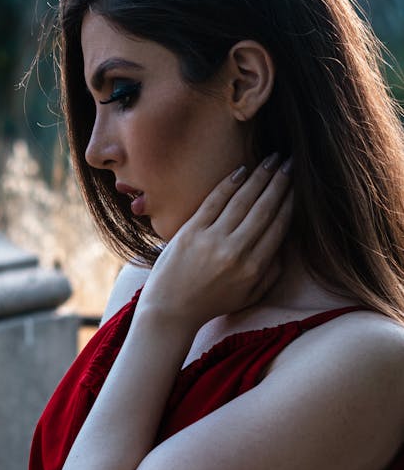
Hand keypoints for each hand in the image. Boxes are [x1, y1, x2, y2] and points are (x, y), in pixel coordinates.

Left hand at [140, 154, 292, 330]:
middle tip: (291, 163)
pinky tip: (242, 170)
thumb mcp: (249, 297)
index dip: (290, 202)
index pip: (278, 227)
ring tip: (272, 159)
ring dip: (260, 177)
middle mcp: (236, 252)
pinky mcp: (190, 232)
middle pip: (264, 209)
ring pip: (243, 201)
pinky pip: (214, 201)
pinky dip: (229, 184)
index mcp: (254, 268)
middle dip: (281, 183)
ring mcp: (212, 240)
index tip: (299, 185)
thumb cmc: (211, 304)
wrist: (170, 310)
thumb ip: (271, 274)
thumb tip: (287, 247)